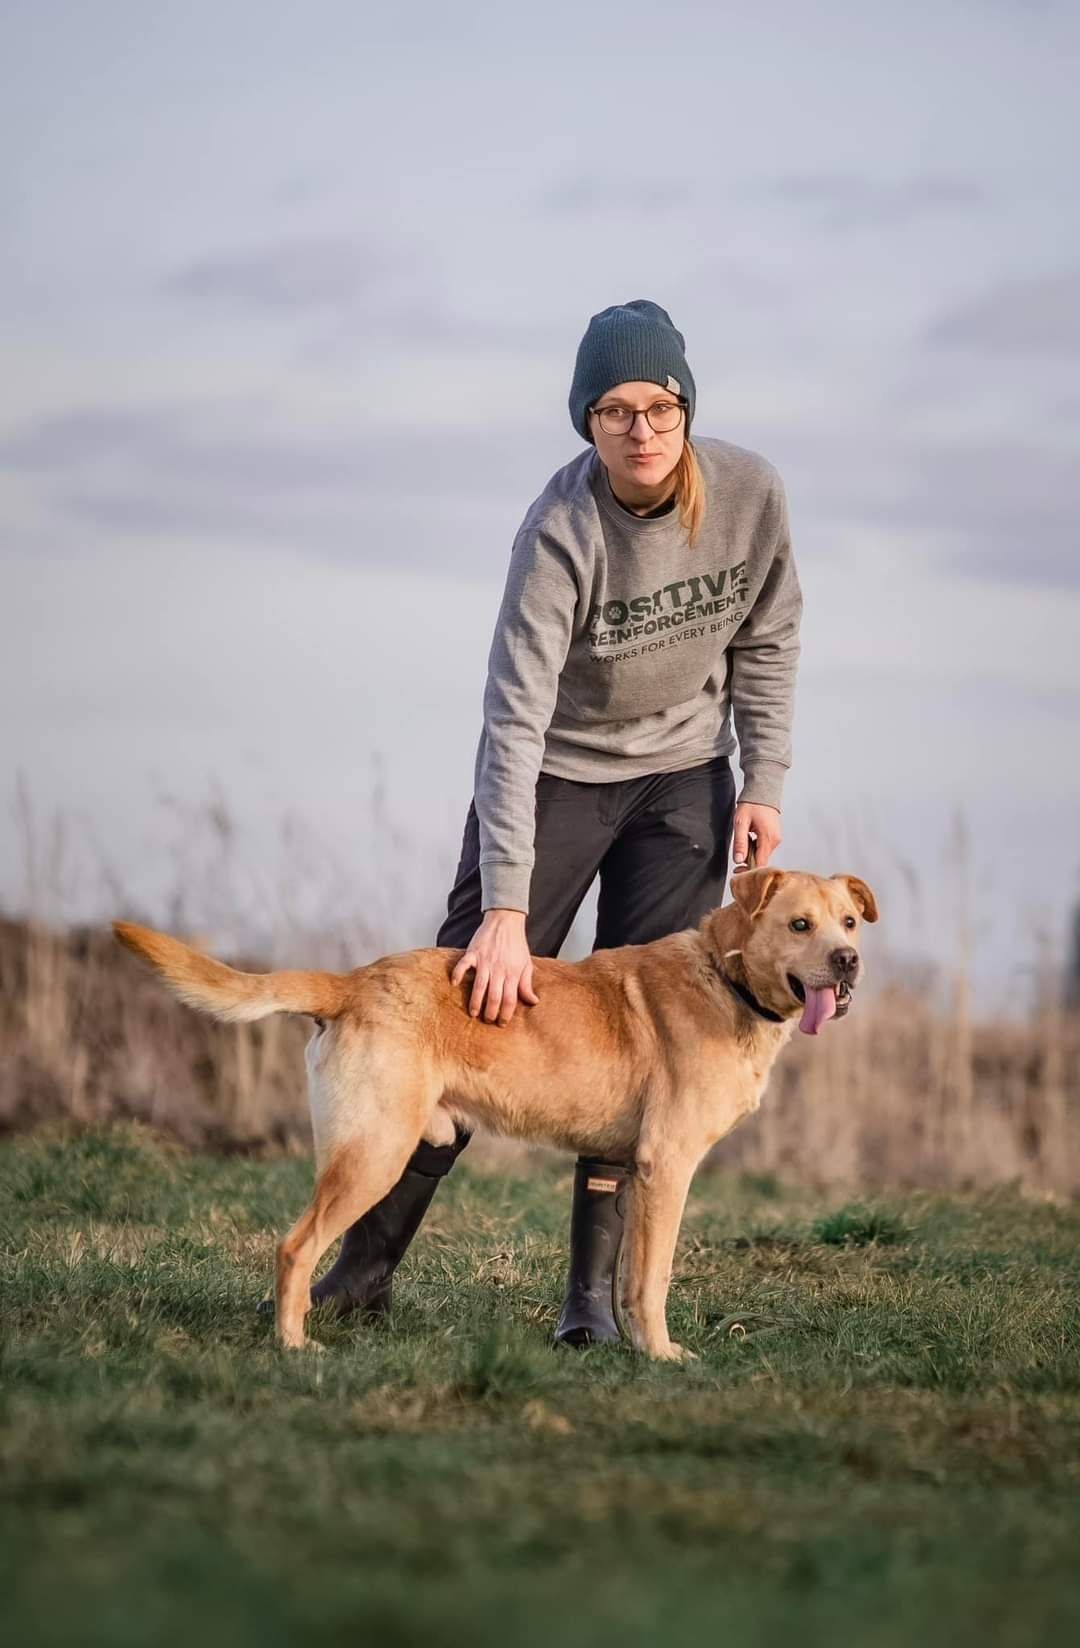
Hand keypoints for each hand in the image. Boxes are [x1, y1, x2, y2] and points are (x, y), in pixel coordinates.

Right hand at [450, 908, 539, 1025]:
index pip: (510, 999)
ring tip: (473, 1013)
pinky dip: (457, 974)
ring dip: (475, 1002)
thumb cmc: (516, 944)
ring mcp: (485, 961)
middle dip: (490, 1012)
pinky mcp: (473, 952)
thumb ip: (527, 984)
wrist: (506, 920)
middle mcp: (499, 969)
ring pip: (480, 986)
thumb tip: (533, 1001)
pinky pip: (463, 965)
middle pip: (494, 996)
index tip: (502, 1023)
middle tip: (487, 1020)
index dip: (506, 1014)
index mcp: (513, 973)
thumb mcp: (526, 964)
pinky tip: (454, 984)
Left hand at [732, 803, 780, 869]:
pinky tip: (749, 836)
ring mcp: (775, 838)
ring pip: (762, 854)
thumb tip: (738, 860)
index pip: (760, 864)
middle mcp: (775, 841)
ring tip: (743, 839)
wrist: (763, 789)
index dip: (748, 871)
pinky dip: (755, 846)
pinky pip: (764, 847)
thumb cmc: (752, 803)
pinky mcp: (774, 835)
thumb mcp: (741, 822)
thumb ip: (740, 842)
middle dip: (748, 862)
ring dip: (751, 853)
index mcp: (768, 839)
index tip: (736, 871)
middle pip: (761, 861)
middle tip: (736, 856)